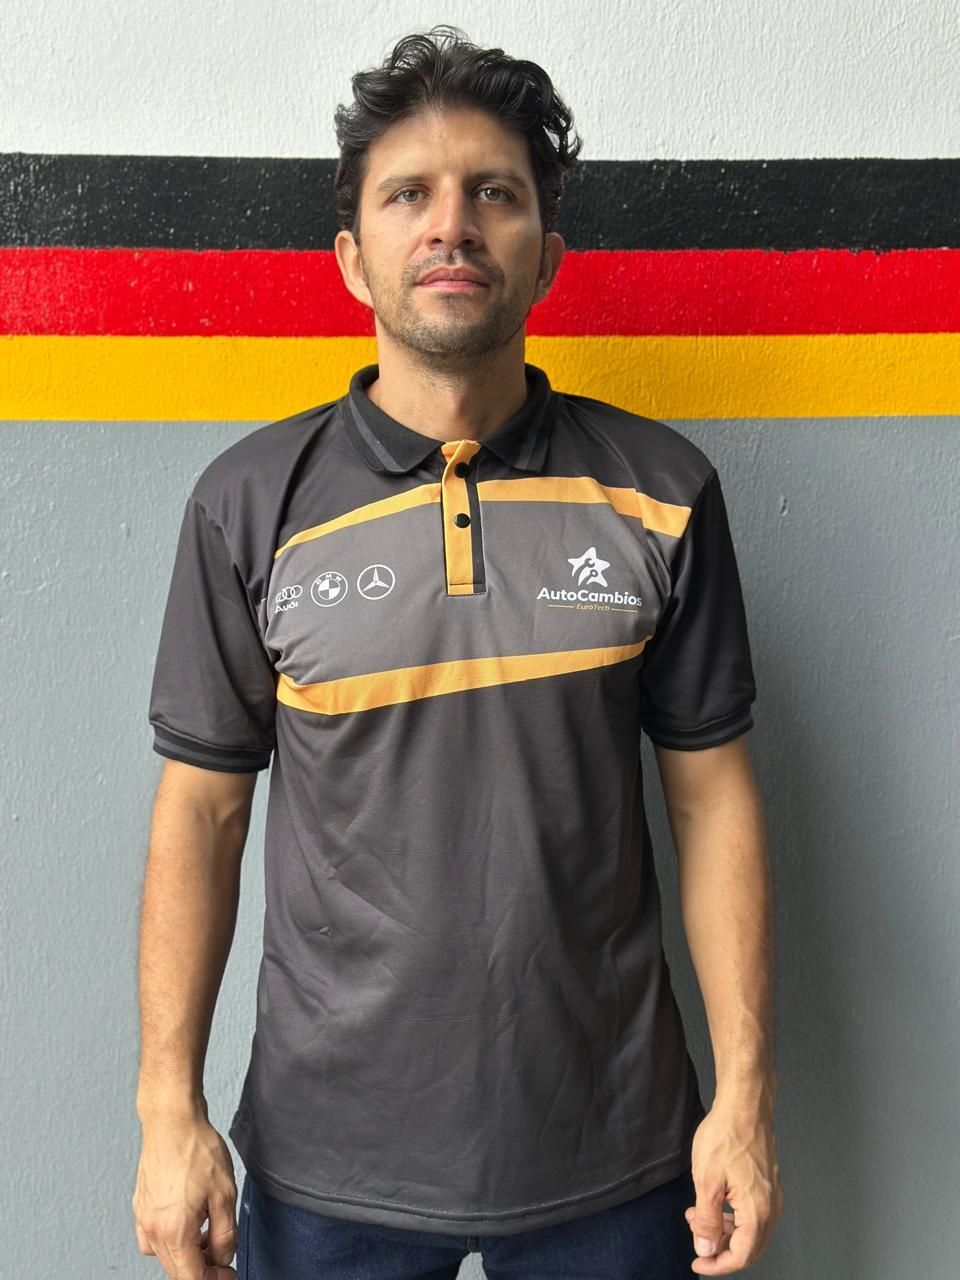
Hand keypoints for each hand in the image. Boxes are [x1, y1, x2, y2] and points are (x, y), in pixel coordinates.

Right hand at [132, 1111, 238, 1277]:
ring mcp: (143, 1218)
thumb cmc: (196, 1149)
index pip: (191, 1278)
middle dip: (202, 1269)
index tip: (229, 1273)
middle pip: (177, 1270)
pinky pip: (153, 1238)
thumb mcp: (224, 1193)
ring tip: (208, 1233)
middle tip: (224, 1256)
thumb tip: (224, 1257)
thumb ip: (225, 1233)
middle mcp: (153, 1230)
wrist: (172, 1120)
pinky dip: (171, 1240)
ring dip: (187, 1255)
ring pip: (165, 1256)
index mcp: (174, 1231)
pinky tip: (188, 1221)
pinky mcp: (140, 1206)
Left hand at [683, 1100, 783, 1272]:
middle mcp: (770, 1207)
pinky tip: (713, 1203)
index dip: (717, 1265)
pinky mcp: (767, 1184)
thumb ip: (707, 1221)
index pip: (740, 1256)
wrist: (744, 1104)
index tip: (697, 1263)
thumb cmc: (727, 1135)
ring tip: (697, 1217)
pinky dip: (731, 1216)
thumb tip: (706, 1249)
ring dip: (723, 1231)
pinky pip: (751, 1213)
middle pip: (748, 1248)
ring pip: (749, 1231)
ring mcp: (771, 1195)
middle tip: (696, 1239)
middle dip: (719, 1248)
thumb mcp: (706, 1181)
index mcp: (758, 1212)